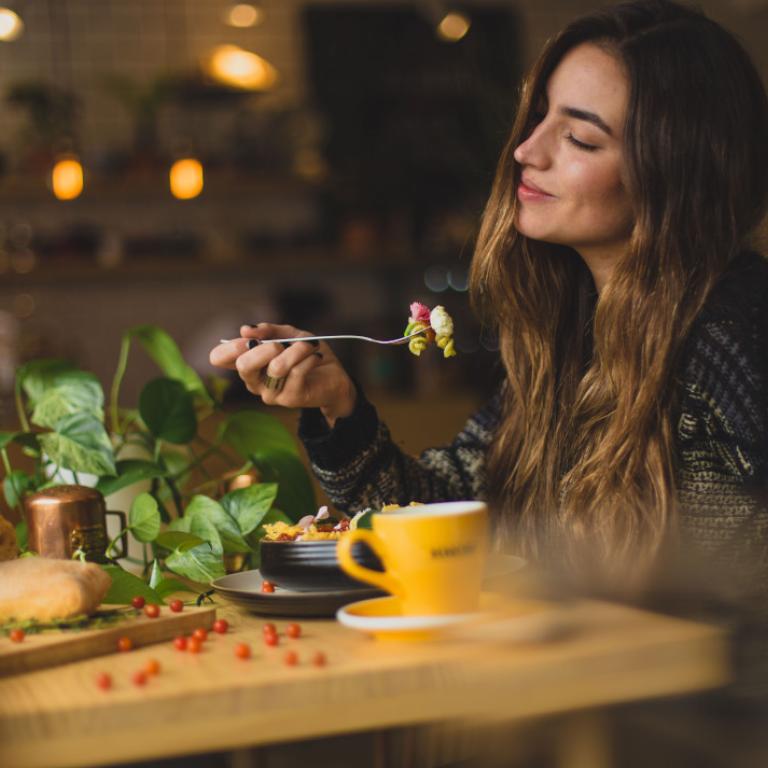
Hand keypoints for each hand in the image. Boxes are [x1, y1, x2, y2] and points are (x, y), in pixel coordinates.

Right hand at [209, 323, 356, 426]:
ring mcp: (270, 393)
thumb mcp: (289, 335)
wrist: (335, 377)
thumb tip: (245, 330)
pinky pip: (297, 372)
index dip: (230, 346)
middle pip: (243, 365)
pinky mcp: (290, 399)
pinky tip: (316, 356)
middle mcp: (254, 381)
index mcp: (248, 364)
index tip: (249, 338)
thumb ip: (269, 330)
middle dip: (265, 348)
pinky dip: (309, 358)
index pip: (219, 358)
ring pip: (276, 367)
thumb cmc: (307, 355)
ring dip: (297, 350)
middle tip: (281, 344)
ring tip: (310, 345)